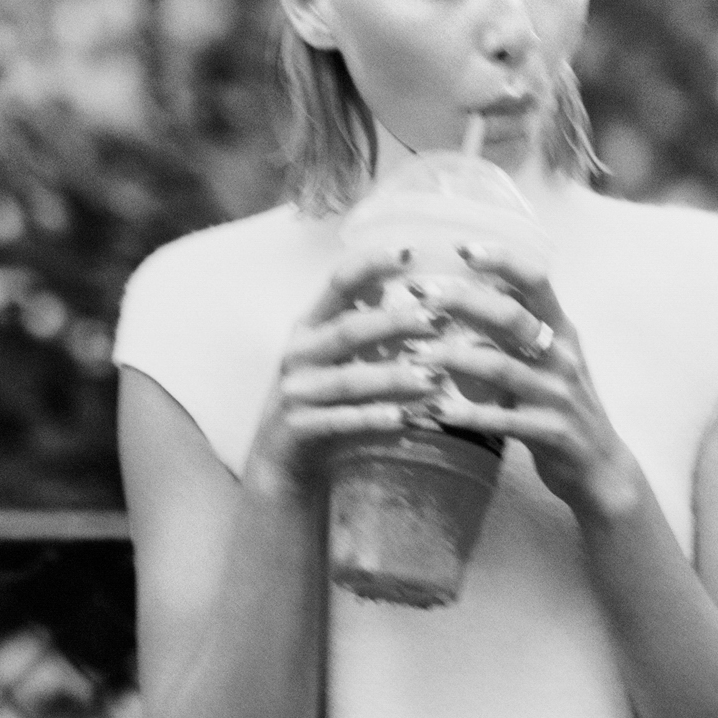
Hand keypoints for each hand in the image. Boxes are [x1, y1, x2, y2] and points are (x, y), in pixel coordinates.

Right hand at [242, 247, 449, 500]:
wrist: (281, 465)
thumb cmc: (322, 405)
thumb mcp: (336, 361)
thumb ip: (366, 331)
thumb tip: (420, 298)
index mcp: (308, 327)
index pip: (338, 284)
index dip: (370, 264)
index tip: (409, 252)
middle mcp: (297, 354)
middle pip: (348, 330)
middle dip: (393, 322)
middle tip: (436, 319)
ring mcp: (295, 393)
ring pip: (349, 380)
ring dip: (393, 377)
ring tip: (433, 378)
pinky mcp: (299, 429)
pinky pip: (342, 422)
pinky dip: (374, 419)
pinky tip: (406, 419)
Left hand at [406, 243, 643, 523]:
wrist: (601, 467)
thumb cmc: (560, 406)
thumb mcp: (547, 360)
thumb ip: (514, 331)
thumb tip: (463, 294)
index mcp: (561, 331)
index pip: (536, 280)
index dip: (501, 259)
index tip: (461, 247)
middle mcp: (562, 356)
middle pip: (511, 316)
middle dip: (462, 302)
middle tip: (419, 296)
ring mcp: (558, 395)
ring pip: (500, 368)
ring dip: (451, 359)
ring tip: (411, 355)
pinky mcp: (550, 432)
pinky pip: (500, 421)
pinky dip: (464, 415)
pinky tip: (431, 411)